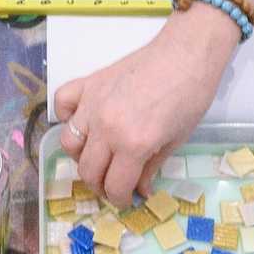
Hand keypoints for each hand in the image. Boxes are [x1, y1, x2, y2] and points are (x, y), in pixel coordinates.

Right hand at [51, 5, 234, 205]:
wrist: (186, 54)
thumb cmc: (190, 98)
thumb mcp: (176, 141)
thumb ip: (151, 168)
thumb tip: (140, 190)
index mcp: (133, 144)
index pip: (113, 185)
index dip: (120, 198)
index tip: (126, 199)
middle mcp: (107, 127)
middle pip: (87, 170)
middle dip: (100, 185)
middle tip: (113, 183)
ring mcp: (93, 103)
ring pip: (69, 142)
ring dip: (82, 156)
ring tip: (99, 154)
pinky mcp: (89, 83)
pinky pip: (62, 104)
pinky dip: (67, 116)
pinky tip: (85, 120)